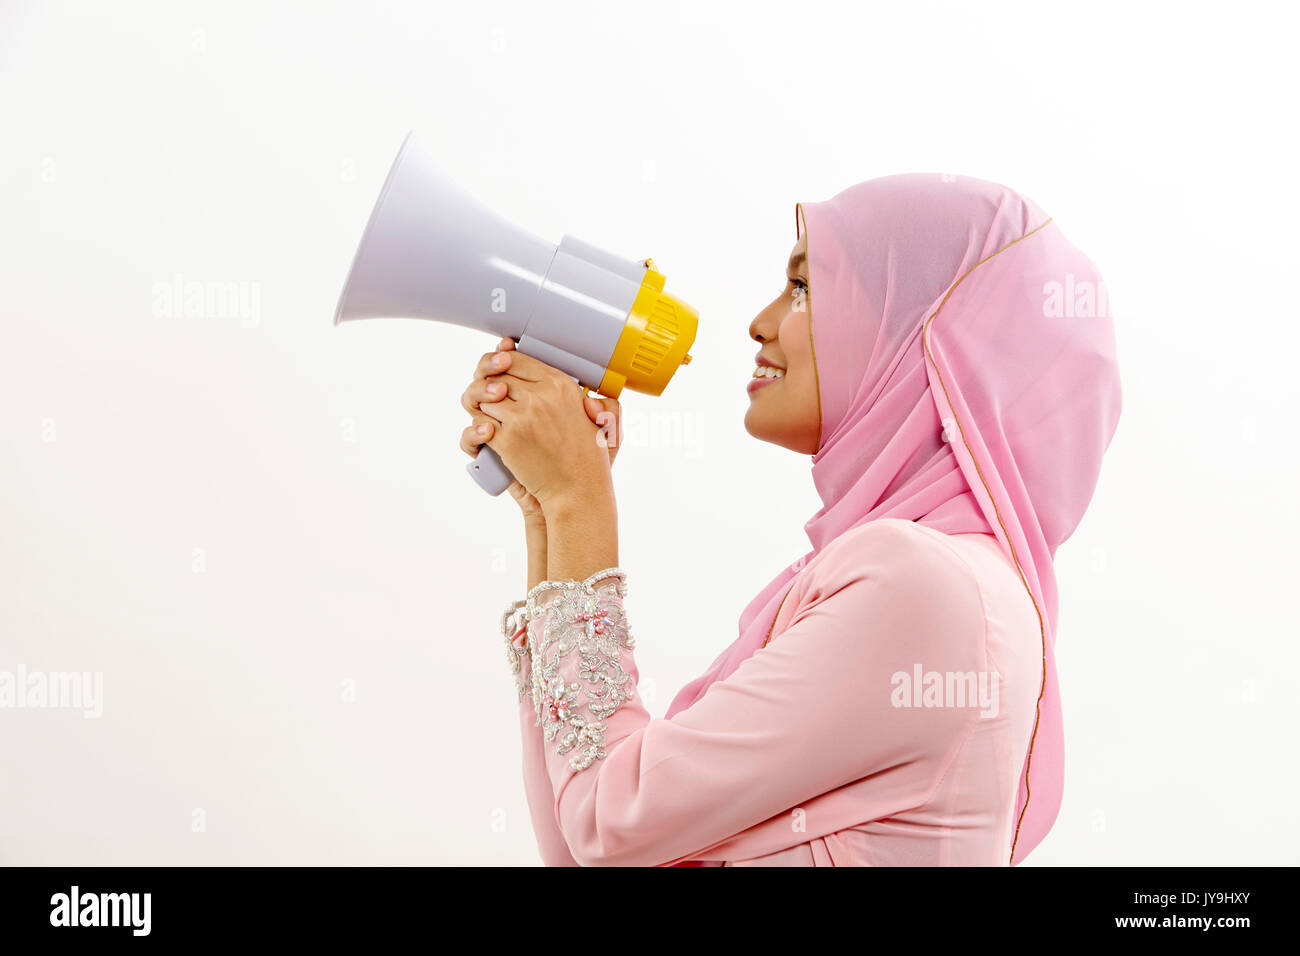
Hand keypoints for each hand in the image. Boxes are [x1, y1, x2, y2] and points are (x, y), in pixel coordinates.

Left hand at [460, 338, 618, 510]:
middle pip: (496, 377)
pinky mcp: (507, 440)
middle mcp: (540, 396)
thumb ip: (606, 404)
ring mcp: (521, 417)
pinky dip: (480, 430)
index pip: (517, 359)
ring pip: (484, 399)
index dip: (503, 365)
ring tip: (494, 419)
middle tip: (494, 401)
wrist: (577, 492)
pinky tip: (489, 435)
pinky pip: (480, 423)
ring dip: (485, 409)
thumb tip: (591, 398)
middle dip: (490, 388)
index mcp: (561, 385)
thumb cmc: (591, 461)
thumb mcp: (609, 426)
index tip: (502, 376)